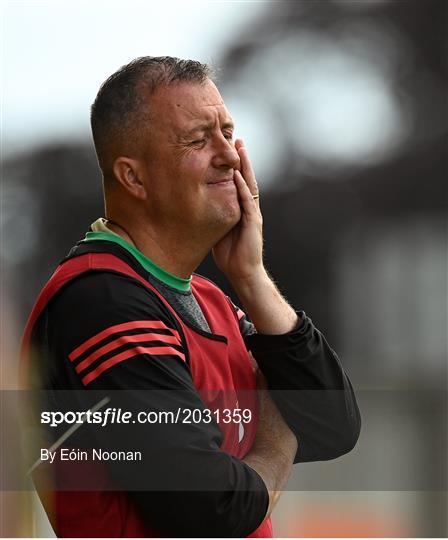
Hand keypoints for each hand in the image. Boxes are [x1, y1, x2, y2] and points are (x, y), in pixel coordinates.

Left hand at [212, 139, 263, 283]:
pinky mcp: (254, 222)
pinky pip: (248, 202)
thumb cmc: (230, 255)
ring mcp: (253, 214)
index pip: (239, 183)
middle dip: (243, 159)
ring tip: (241, 149)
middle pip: (247, 178)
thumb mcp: (218, 229)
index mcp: (241, 209)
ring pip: (250, 185)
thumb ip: (214, 215)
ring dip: (246, 167)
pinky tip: (238, 176)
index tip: (228, 150)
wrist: (243, 272)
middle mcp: (249, 208)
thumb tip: (198, 205)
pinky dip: (243, 188)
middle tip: (237, 140)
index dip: (235, 167)